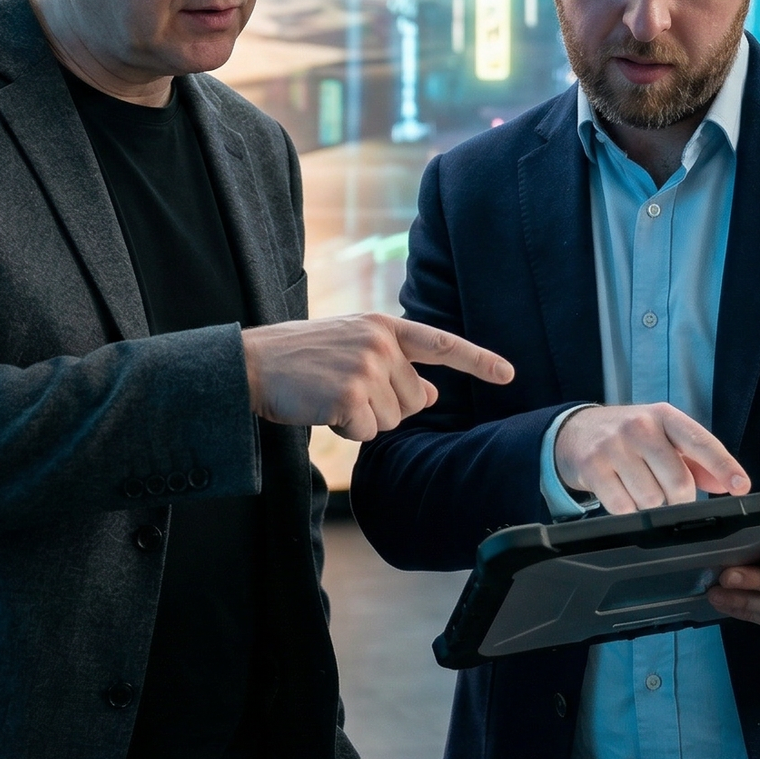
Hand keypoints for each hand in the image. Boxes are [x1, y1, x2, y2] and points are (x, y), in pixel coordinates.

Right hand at [241, 314, 512, 442]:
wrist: (250, 365)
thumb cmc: (300, 359)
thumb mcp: (351, 350)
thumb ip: (394, 366)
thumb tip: (434, 393)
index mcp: (382, 326)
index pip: (440, 343)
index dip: (478, 360)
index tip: (509, 374)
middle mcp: (380, 342)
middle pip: (415, 399)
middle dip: (385, 407)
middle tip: (343, 391)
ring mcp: (366, 367)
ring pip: (393, 419)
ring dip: (362, 420)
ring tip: (328, 397)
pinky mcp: (350, 395)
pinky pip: (368, 433)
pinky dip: (346, 431)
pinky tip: (322, 410)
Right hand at [552, 403, 749, 512]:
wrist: (575, 431)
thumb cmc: (629, 437)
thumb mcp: (664, 438)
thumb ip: (697, 461)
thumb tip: (725, 483)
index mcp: (665, 417)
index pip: (701, 442)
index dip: (724, 466)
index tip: (740, 487)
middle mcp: (640, 427)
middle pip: (678, 483)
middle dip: (680, 501)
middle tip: (671, 498)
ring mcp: (614, 446)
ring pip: (651, 500)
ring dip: (651, 507)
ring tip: (640, 490)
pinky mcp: (593, 467)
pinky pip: (623, 507)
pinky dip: (627, 510)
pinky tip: (622, 494)